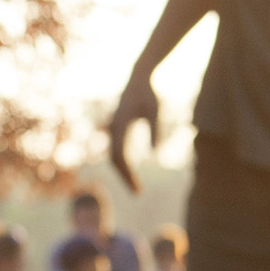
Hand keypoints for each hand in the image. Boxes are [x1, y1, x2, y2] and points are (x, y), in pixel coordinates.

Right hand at [107, 75, 158, 195]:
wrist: (139, 77)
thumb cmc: (149, 92)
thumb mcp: (156, 109)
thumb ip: (155, 129)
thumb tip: (155, 154)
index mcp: (119, 126)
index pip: (120, 157)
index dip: (127, 174)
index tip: (138, 188)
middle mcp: (113, 129)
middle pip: (115, 159)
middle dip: (125, 177)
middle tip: (137, 193)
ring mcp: (113, 129)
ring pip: (114, 156)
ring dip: (123, 171)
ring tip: (135, 185)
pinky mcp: (117, 128)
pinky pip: (117, 149)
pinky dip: (122, 162)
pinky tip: (130, 171)